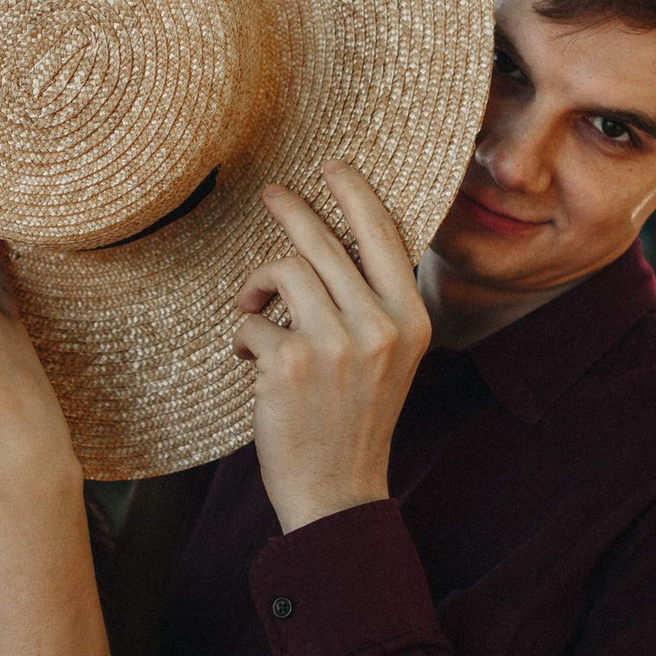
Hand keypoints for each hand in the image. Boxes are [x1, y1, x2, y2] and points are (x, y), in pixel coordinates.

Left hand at [231, 161, 431, 533]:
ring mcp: (334, 343)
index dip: (355, 193)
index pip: (383, 235)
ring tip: (252, 306)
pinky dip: (244, 336)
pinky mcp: (289, 363)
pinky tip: (252, 361)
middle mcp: (379, 326)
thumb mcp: (387, 356)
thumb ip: (372, 303)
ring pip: (283, 271)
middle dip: (292, 211)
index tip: (332, 165)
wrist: (337, 489)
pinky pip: (251, 320)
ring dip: (258, 285)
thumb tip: (334, 241)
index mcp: (411, 319)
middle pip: (324, 242)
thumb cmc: (354, 418)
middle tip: (273, 194)